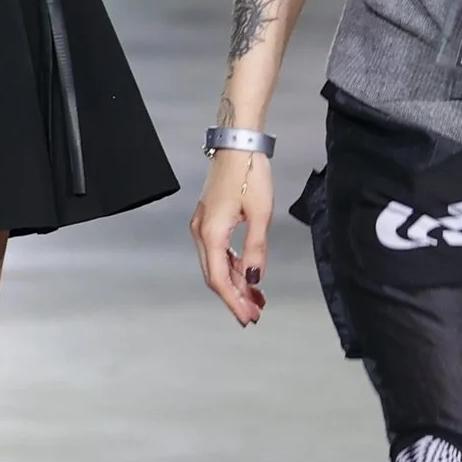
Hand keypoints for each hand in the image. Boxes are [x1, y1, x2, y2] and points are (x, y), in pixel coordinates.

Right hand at [192, 149, 271, 324]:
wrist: (238, 144)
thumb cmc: (249, 173)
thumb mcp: (260, 214)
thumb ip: (256, 249)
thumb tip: (255, 278)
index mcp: (211, 233)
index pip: (220, 280)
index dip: (234, 302)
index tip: (248, 317)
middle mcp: (201, 232)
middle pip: (215, 276)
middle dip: (235, 296)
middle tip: (255, 312)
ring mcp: (202, 225)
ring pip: (216, 264)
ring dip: (235, 281)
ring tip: (256, 296)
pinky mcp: (208, 218)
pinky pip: (218, 250)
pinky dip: (232, 265)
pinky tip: (247, 272)